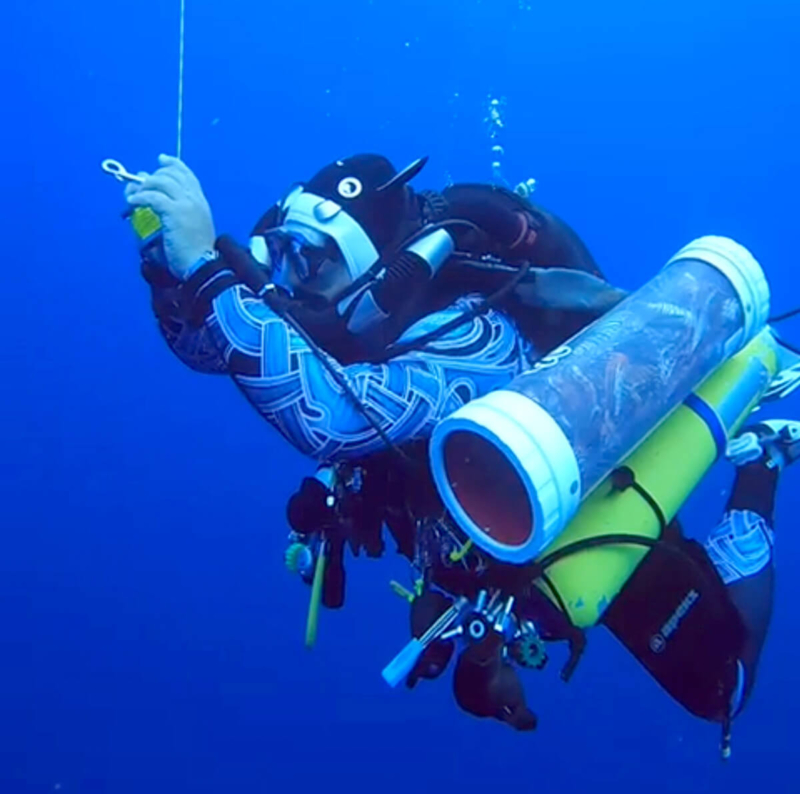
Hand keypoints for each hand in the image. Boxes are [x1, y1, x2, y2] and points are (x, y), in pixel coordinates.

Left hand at [125, 154, 215, 278]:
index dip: (173, 164)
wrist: (201, 265)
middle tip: (138, 185)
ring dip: (143, 186)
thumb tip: (156, 200)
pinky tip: (132, 204)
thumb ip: (178, 213)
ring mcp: (186, 204)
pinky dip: (139, 198)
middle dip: (152, 176)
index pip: (187, 175)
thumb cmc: (194, 254)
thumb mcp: (190, 228)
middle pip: (171, 175)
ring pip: (161, 182)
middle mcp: (195, 199)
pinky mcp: (175, 212)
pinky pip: (152, 197)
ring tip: (133, 197)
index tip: (161, 159)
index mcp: (201, 203)